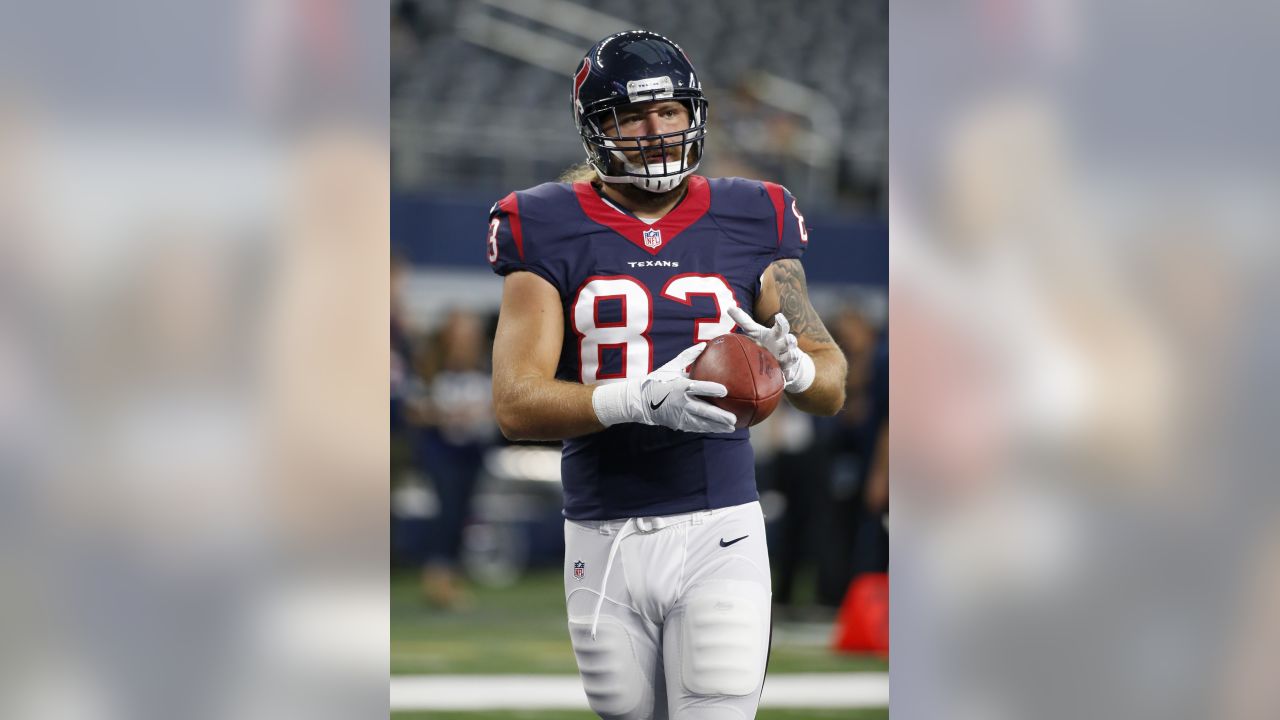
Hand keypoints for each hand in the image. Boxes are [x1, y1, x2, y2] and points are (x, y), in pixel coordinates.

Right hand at [592, 342, 737, 433]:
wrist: (641, 401)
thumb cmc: (658, 380)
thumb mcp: (671, 366)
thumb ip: (689, 356)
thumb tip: (704, 344)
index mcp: (680, 386)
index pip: (697, 388)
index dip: (711, 389)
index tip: (725, 390)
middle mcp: (681, 402)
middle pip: (702, 410)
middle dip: (718, 416)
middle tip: (733, 418)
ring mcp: (680, 415)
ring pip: (702, 422)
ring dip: (717, 426)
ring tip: (732, 426)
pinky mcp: (678, 423)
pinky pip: (696, 427)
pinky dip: (709, 428)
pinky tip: (721, 429)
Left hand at [727, 306, 815, 392]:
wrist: (782, 360)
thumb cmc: (767, 343)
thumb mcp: (756, 332)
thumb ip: (745, 321)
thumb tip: (730, 308)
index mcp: (777, 336)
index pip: (782, 327)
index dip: (781, 322)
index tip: (778, 316)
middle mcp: (785, 347)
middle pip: (791, 341)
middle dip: (791, 340)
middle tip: (788, 339)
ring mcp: (787, 360)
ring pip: (793, 357)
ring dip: (792, 357)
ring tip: (790, 355)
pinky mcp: (787, 372)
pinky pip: (790, 374)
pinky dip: (788, 375)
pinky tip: (786, 376)